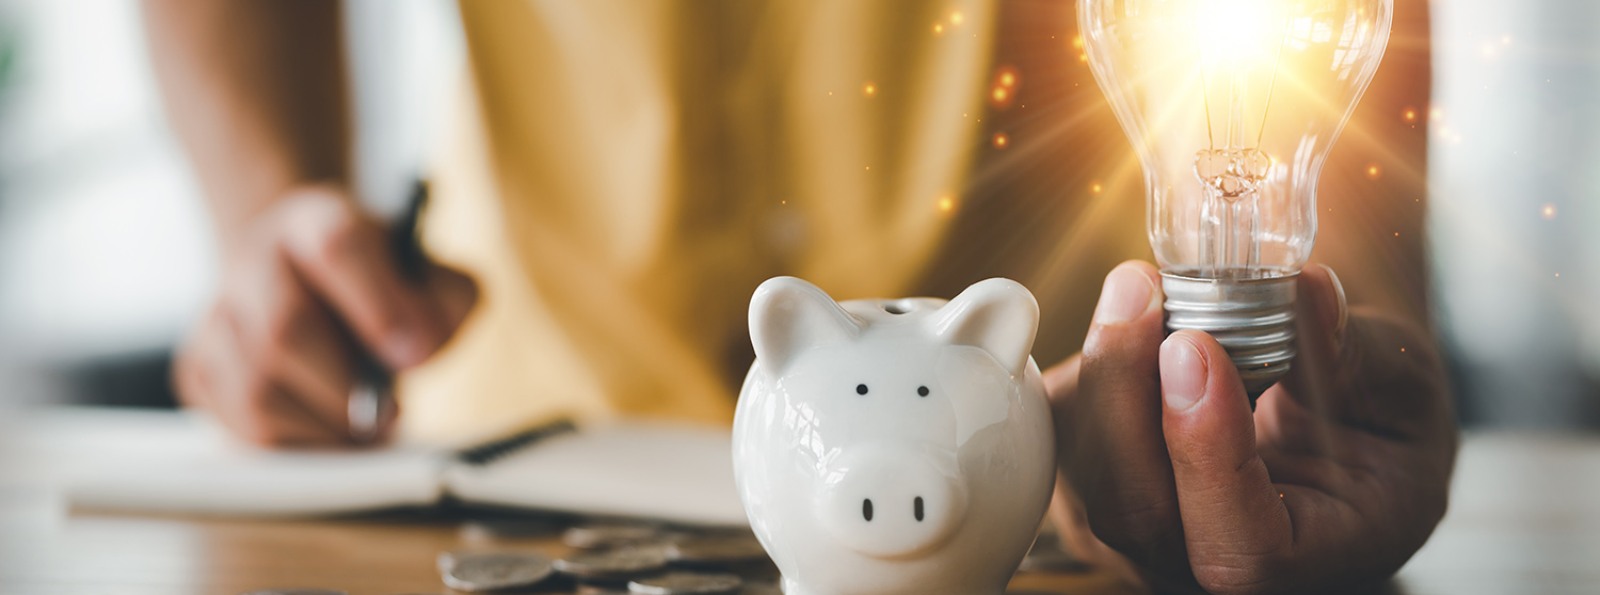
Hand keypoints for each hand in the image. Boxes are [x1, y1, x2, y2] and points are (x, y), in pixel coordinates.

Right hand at [173, 186, 477, 447]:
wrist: (316, 288)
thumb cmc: (388, 292)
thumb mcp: (433, 279)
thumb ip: (448, 301)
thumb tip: (418, 347)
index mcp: (316, 220)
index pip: (338, 246)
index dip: (381, 306)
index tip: (419, 357)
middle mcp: (255, 257)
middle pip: (285, 329)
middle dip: (347, 387)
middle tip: (389, 412)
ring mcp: (217, 312)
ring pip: (257, 390)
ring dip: (322, 425)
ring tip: (361, 427)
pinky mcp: (200, 368)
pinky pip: (241, 428)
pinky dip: (295, 443)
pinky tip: (326, 429)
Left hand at [1047, 261, 1457, 593]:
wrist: (1344, 433)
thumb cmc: (1383, 421)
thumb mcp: (1403, 383)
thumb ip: (1354, 349)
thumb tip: (1304, 290)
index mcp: (1318, 559)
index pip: (1241, 551)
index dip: (1205, 456)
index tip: (1195, 347)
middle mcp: (1222, 564)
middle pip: (1139, 513)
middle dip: (1125, 392)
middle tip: (1143, 290)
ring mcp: (1156, 540)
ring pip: (1093, 475)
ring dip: (1104, 370)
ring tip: (1140, 287)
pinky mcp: (1109, 493)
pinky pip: (1074, 443)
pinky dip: (1094, 371)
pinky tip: (1132, 316)